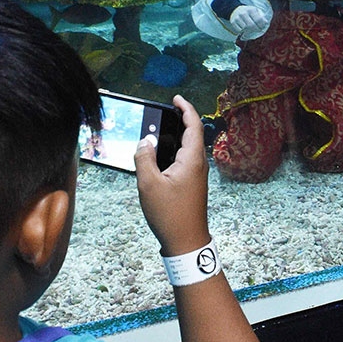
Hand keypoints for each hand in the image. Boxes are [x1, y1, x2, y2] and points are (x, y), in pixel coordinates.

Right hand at [135, 95, 209, 255]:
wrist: (187, 242)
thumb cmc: (170, 215)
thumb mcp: (150, 184)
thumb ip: (144, 158)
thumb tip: (144, 141)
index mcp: (192, 159)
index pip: (193, 125)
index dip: (186, 108)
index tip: (175, 99)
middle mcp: (198, 164)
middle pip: (191, 134)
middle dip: (179, 120)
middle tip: (164, 112)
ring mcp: (197, 175)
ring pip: (187, 148)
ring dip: (175, 137)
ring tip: (157, 131)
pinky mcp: (192, 184)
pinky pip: (184, 160)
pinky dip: (173, 151)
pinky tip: (158, 157)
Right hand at [228, 5, 269, 36]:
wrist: (236, 10)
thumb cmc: (248, 12)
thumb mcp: (255, 11)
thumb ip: (261, 17)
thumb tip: (266, 23)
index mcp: (251, 9)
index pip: (258, 19)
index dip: (261, 25)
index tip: (262, 27)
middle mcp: (243, 13)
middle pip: (251, 25)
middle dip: (256, 29)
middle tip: (258, 30)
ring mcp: (237, 17)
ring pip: (245, 28)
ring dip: (248, 30)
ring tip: (250, 28)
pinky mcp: (233, 22)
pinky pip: (239, 30)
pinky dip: (242, 31)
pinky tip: (243, 28)